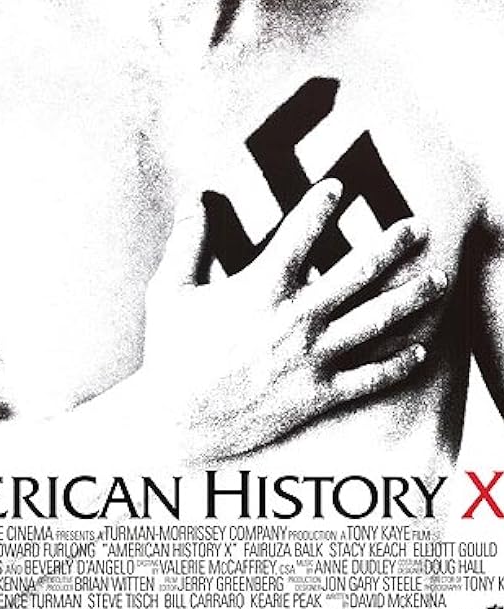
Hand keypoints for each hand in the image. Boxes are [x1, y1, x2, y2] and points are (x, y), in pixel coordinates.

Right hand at [141, 179, 446, 463]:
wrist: (179, 422)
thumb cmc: (171, 352)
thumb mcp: (171, 289)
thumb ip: (188, 239)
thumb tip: (194, 195)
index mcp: (262, 286)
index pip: (301, 233)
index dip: (321, 205)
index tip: (339, 186)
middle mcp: (297, 317)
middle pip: (358, 272)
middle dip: (392, 245)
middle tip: (418, 227)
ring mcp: (313, 357)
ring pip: (376, 321)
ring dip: (411, 298)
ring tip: (438, 280)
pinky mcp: (319, 392)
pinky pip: (369, 376)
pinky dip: (397, 364)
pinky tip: (419, 351)